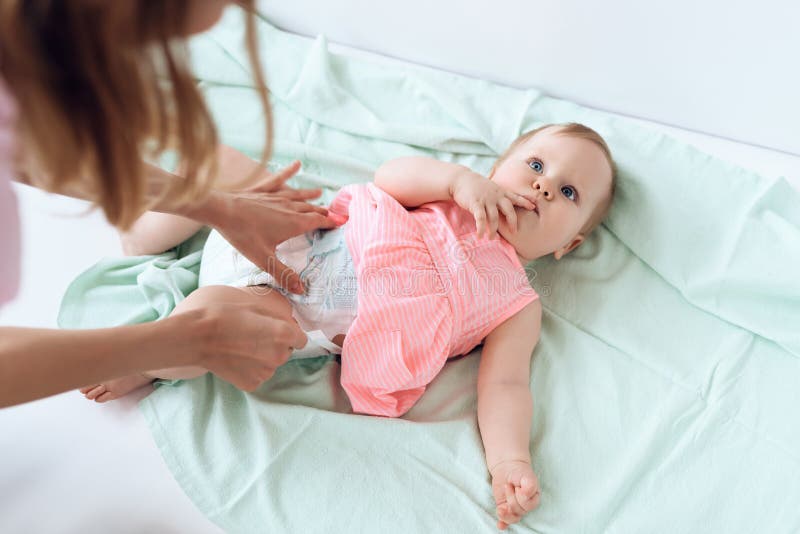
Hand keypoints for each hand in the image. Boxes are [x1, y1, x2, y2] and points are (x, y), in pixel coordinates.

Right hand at [191, 301, 307, 390]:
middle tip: (253, 336)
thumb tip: (291, 325)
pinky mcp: (252, 384)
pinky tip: (236, 358)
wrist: (197, 337)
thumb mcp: (256, 305)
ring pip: (271, 363)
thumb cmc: (225, 315)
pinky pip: (258, 375)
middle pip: (286, 351)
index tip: (276, 330)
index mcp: (283, 334)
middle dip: (276, 345)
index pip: (301, 338)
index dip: (290, 333)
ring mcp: (266, 372)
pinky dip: (251, 369)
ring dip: (263, 357)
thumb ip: (279, 317)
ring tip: (241, 347)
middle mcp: (279, 356)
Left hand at [207, 161, 337, 293]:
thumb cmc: (243, 235)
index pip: (319, 221)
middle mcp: (290, 207)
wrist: (221, 210)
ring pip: (299, 195)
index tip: (342, 222)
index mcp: (294, 223)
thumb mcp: (264, 259)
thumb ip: (284, 274)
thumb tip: (302, 290)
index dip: (331, 222)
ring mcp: (277, 196)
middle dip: (323, 211)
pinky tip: (297, 164)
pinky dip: (289, 171)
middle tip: (332, 213)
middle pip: (311, 208)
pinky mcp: (263, 189)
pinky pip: (279, 179)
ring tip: (320, 193)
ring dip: (310, 196)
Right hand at [450, 172, 534, 238]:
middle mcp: (495, 196)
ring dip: (493, 230)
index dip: (524, 202)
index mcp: (500, 192)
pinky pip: (480, 219)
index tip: (533, 206)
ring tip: (491, 238)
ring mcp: (486, 200)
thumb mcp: (489, 187)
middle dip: (513, 222)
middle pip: (509, 210)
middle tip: (514, 232)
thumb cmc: (474, 185)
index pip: (515, 197)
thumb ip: (497, 195)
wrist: (460, 179)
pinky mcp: (475, 204)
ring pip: (494, 218)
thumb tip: (502, 204)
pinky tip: (480, 235)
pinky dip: (481, 228)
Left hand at [490, 460, 540, 529]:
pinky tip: (500, 525)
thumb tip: (524, 495)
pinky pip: (504, 520)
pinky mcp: (504, 508)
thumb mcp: (527, 476)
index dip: (521, 498)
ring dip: (506, 514)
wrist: (507, 468)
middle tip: (508, 485)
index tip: (517, 486)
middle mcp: (525, 506)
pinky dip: (503, 524)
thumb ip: (530, 485)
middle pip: (519, 511)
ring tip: (501, 506)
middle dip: (511, 498)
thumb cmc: (520, 472)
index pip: (528, 506)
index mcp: (533, 499)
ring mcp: (514, 508)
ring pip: (512, 518)